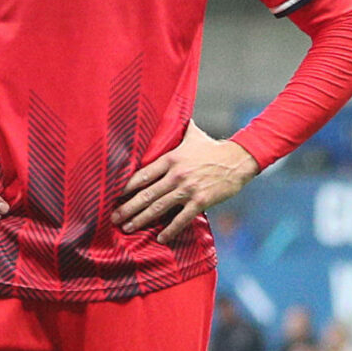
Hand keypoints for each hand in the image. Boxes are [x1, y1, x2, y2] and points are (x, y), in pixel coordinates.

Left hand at [115, 122, 257, 244]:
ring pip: (159, 207)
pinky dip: (170, 230)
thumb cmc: (213, 148)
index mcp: (170, 159)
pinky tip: (160, 238)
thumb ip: (176, 130)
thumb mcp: (192, 135)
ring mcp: (188, 189)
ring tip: (128, 227)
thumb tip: (167, 112)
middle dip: (127, 208)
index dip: (125, 187)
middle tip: (113, 217)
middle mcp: (176, 175)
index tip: (112, 196)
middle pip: (146, 194)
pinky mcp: (201, 201)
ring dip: (141, 219)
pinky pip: (182, 218)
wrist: (239, 159)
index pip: (141, 175)